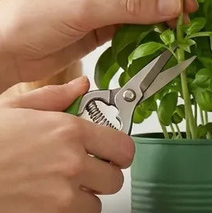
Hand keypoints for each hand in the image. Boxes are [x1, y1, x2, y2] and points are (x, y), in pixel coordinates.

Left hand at [0, 0, 197, 90]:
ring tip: (179, 27)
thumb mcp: (83, 9)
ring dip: (162, 12)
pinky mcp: (106, 18)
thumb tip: (172, 5)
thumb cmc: (27, 19)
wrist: (4, 54)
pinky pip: (137, 19)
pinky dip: (152, 27)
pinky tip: (164, 34)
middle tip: (186, 14)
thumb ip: (131, 7)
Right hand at [0, 76, 134, 212]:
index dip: (118, 151)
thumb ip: (53, 98)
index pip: (123, 147)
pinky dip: (69, 212)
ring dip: (85, 196)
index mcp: (68, 131)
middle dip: (102, 175)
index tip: (110, 152)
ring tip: (63, 186)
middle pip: (115, 178)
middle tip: (86, 170)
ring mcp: (62, 194)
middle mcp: (71, 162)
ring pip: (97, 202)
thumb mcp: (13, 108)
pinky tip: (50, 200)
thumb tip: (80, 87)